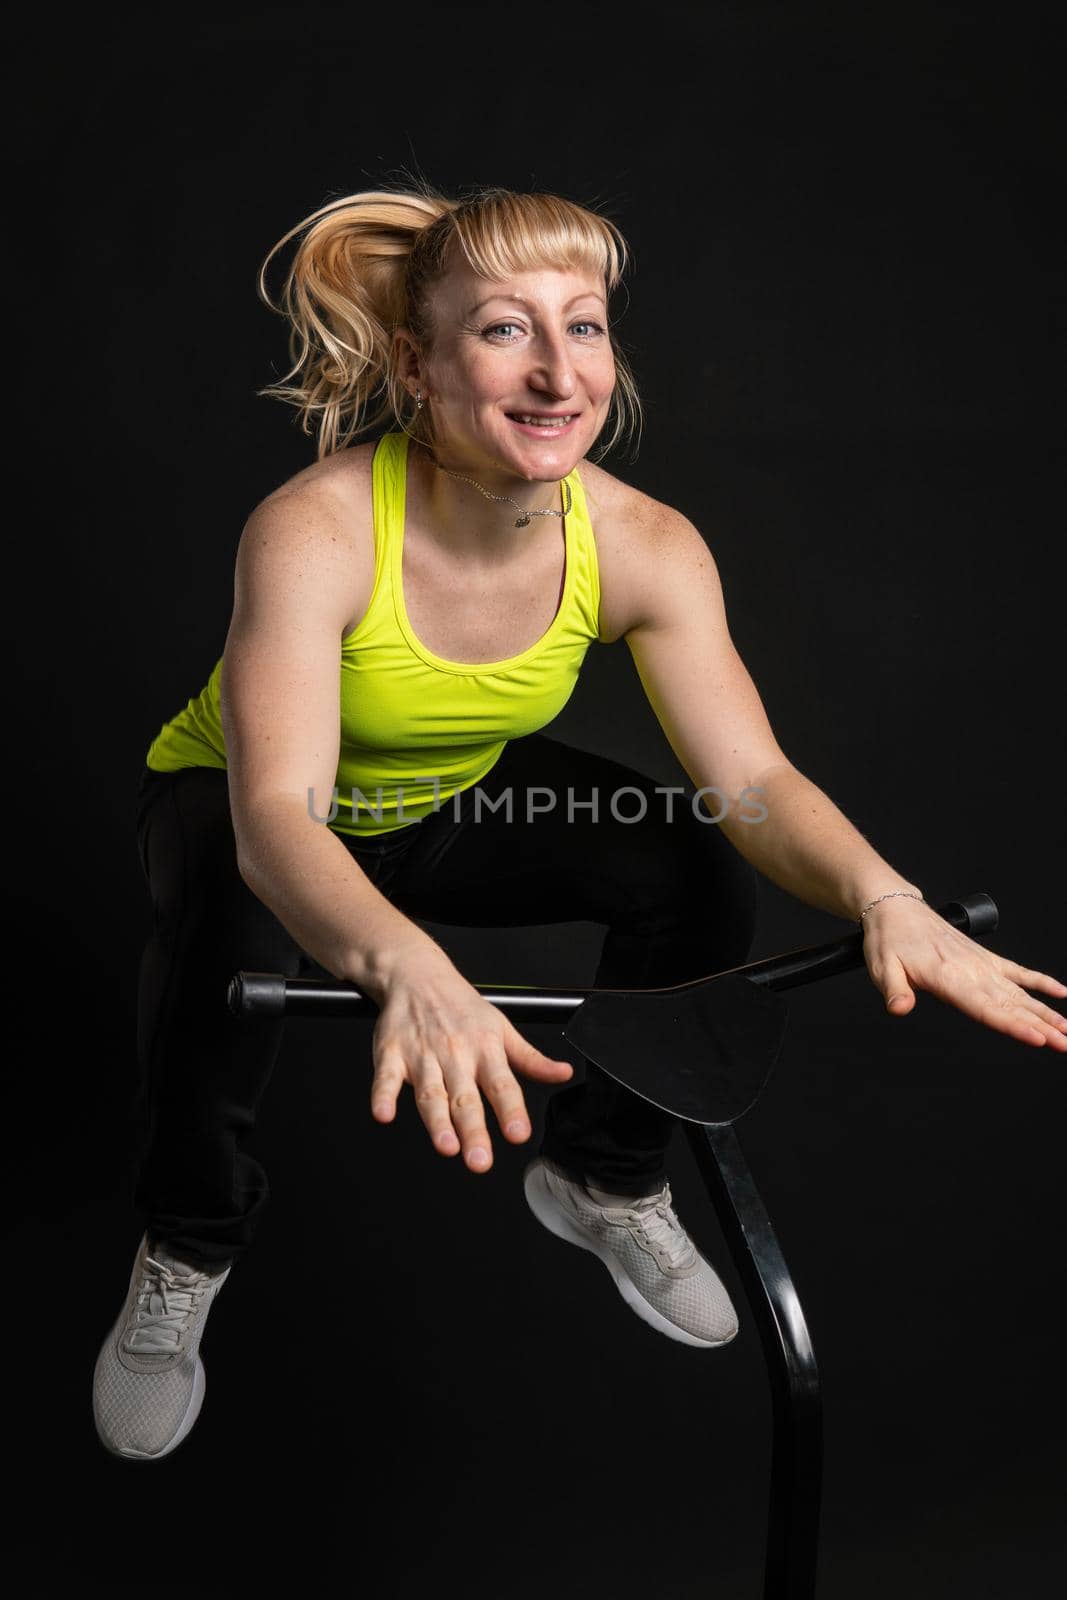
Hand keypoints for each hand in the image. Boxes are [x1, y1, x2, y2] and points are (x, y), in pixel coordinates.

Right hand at [368, 947, 573, 1172]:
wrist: (417, 975)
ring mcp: (422, 1056)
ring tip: (446, 1146)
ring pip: (431, 1093)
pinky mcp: (391, 1055)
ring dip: (437, 1121)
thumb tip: (563, 1074)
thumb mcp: (502, 1028)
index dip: (511, 1110)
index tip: (519, 1133)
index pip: (502, 1085)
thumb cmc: (461, 1007)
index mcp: (485, 1050)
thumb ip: (531, 1059)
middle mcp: (455, 1055)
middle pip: (465, 1098)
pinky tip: (383, 1113)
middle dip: (473, 1131)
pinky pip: (386, 1078)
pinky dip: (382, 1095)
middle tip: (480, 1160)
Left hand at [861, 898, 1066, 1048]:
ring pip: (1020, 993)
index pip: (985, 1008)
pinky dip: (1040, 981)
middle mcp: (970, 970)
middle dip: (1041, 1026)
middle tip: (1064, 1044)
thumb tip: (898, 1009)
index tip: (1037, 1038)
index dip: (1013, 1025)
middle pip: (1011, 1005)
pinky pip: (1018, 971)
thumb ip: (894, 990)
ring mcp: (981, 964)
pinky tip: (1061, 993)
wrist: (896, 909)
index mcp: (947, 976)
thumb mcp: (882, 967)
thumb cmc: (889, 939)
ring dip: (1046, 1012)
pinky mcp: (984, 958)